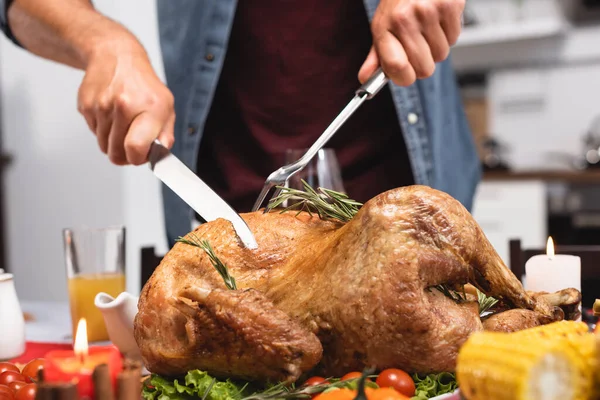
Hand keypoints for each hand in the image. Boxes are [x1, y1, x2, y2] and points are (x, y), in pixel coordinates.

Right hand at [77, 41, 174, 164]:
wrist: (116, 56)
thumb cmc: (143, 85)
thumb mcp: (166, 106)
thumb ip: (166, 135)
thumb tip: (161, 157)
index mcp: (149, 108)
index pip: (135, 148)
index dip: (137, 158)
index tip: (140, 155)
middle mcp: (124, 105)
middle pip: (116, 153)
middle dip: (124, 155)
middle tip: (131, 144)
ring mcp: (102, 105)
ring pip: (103, 145)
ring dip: (113, 142)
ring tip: (122, 124)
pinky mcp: (85, 105)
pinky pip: (93, 132)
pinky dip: (102, 129)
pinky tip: (110, 114)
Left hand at [358, 0, 464, 86]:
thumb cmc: (399, 3)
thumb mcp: (382, 26)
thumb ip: (376, 56)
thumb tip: (364, 79)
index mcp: (384, 28)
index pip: (396, 66)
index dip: (404, 78)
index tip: (406, 75)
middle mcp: (405, 19)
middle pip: (424, 69)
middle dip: (423, 63)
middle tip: (418, 46)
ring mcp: (428, 12)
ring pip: (441, 54)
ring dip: (437, 47)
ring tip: (428, 28)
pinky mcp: (449, 5)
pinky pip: (454, 38)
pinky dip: (449, 33)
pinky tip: (439, 20)